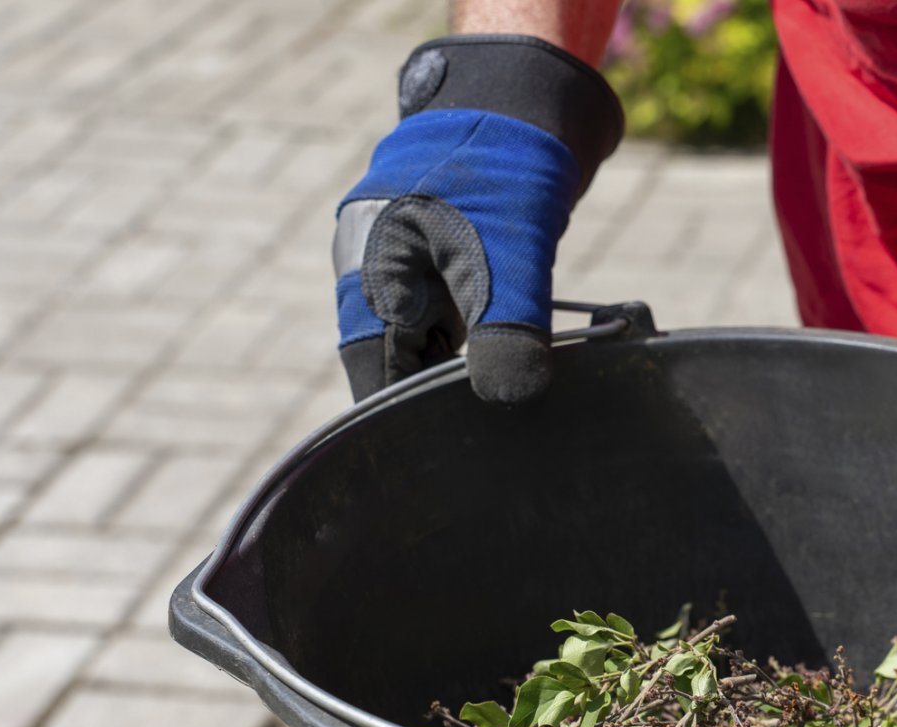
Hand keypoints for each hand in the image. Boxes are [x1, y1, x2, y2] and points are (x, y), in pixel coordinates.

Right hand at [333, 35, 621, 403]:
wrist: (525, 102)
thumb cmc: (503, 170)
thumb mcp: (509, 257)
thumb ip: (509, 329)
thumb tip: (508, 397)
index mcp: (370, 276)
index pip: (376, 373)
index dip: (408, 417)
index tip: (449, 453)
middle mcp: (382, 278)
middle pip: (403, 365)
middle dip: (445, 399)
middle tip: (494, 436)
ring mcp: (416, 271)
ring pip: (438, 346)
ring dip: (473, 371)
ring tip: (516, 403)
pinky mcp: (452, 266)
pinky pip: (464, 322)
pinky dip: (491, 342)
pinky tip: (525, 361)